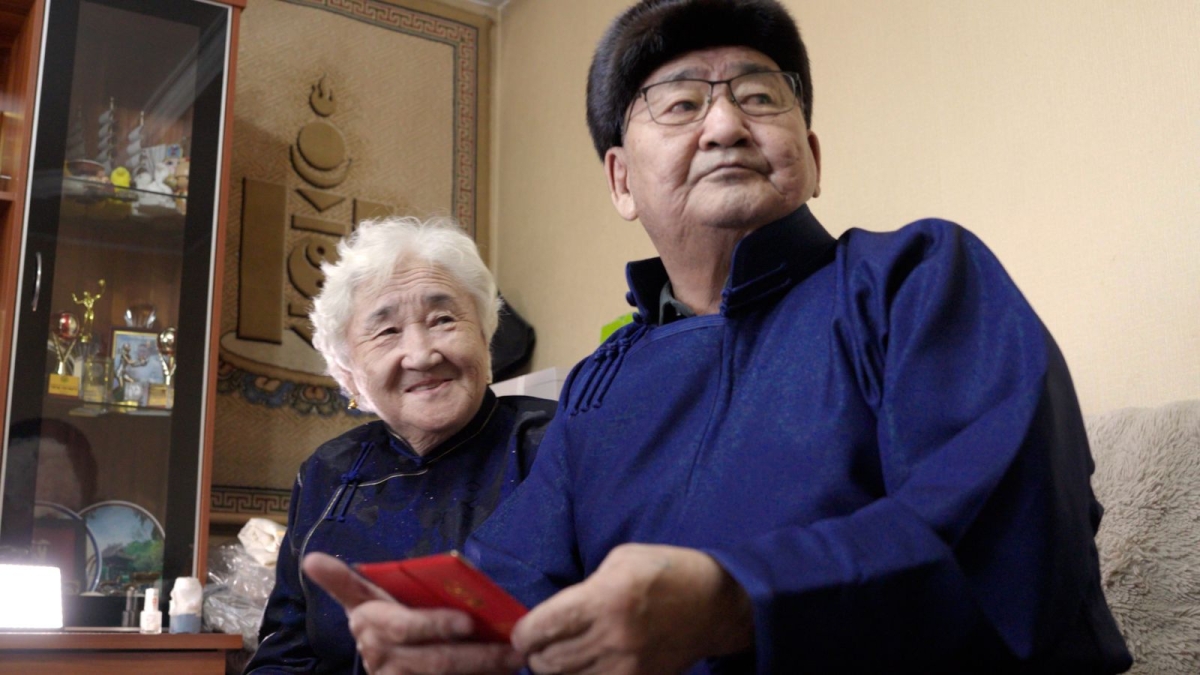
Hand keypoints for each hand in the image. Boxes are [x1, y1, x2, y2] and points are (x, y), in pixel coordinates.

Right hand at [302, 552, 524, 674]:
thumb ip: (344, 582)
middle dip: (476, 655)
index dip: (435, 626)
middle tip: (512, 647)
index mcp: (369, 626)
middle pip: (435, 660)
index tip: (467, 622)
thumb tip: (311, 559)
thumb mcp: (362, 602)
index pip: (404, 627)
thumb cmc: (381, 621)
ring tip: (514, 659)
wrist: (384, 665)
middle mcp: (381, 658)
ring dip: (483, 671)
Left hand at [510, 544, 753, 674]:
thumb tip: (554, 616)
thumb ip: (584, 588)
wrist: (716, 605)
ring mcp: (628, 667)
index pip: (543, 628)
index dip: (523, 634)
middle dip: (535, 654)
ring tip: (560, 656)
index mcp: (605, 598)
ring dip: (556, 671)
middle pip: (549, 662)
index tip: (521, 632)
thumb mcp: (621, 560)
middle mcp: (613, 637)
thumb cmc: (668, 572)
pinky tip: (586, 666)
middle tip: (537, 646)